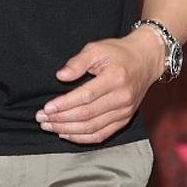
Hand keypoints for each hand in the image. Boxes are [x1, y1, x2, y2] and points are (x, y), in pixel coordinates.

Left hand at [35, 27, 165, 144]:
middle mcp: (122, 98)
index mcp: (115, 78)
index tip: (47, 108)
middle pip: (87, 115)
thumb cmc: (118, 52)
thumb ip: (77, 62)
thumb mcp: (97, 48)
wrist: (145, 60)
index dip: (64, 104)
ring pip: (92, 128)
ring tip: (49, 127)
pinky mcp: (124, 120)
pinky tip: (66, 134)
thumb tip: (60, 76)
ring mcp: (124, 111)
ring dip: (67, 130)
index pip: (85, 96)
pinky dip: (82, 138)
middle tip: (41, 119)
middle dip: (61, 119)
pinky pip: (101, 135)